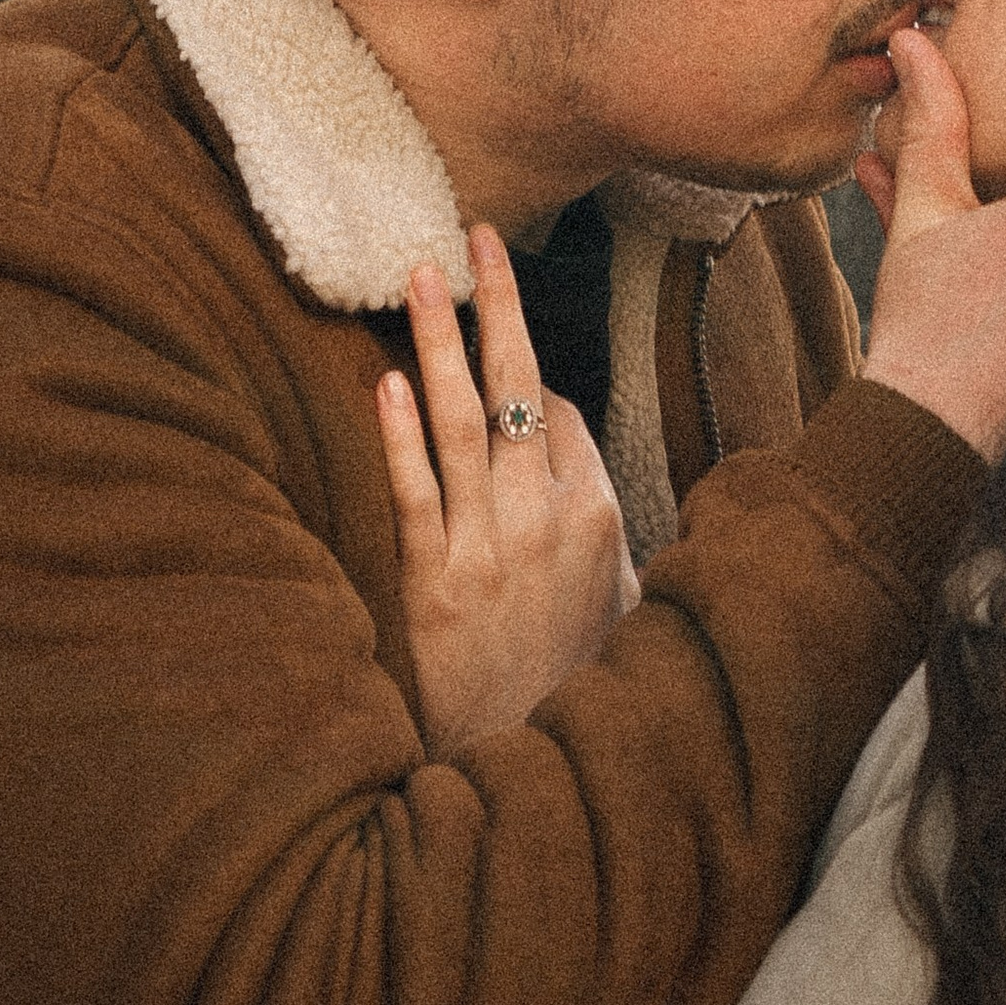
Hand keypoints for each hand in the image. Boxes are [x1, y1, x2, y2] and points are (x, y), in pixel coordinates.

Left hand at [377, 225, 639, 756]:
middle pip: (522, 389)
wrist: (528, 770)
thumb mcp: (622, 601)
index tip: (510, 373)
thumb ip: (603, 528)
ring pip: (463, 423)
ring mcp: (486, 551)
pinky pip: (413, 494)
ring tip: (418, 273)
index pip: (562, 412)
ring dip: (441, 341)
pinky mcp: (431, 584)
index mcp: (599, 518)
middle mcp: (546, 522)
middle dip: (498, 305)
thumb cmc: (576, 686)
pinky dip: (399, 435)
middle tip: (476, 234)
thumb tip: (570, 460)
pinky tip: (383, 382)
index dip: (533, 384)